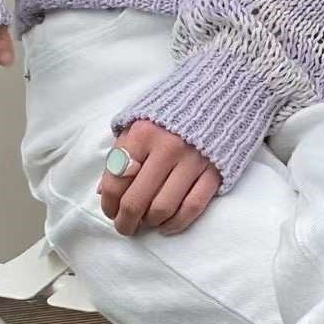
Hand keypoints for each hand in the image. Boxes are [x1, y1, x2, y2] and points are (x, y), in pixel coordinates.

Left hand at [99, 119, 220, 236]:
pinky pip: (192, 207)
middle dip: (126, 222)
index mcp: (142, 134)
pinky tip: (167, 225)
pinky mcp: (215, 171)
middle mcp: (166, 148)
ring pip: (163, 208)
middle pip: (137, 201)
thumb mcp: (138, 123)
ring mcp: (193, 161)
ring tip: (146, 223)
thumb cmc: (171, 112)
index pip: (116, 181)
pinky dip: (177, 223)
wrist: (218, 94)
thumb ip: (121, 154)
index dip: (109, 204)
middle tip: (125, 228)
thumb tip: (105, 191)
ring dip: (150, 223)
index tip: (111, 212)